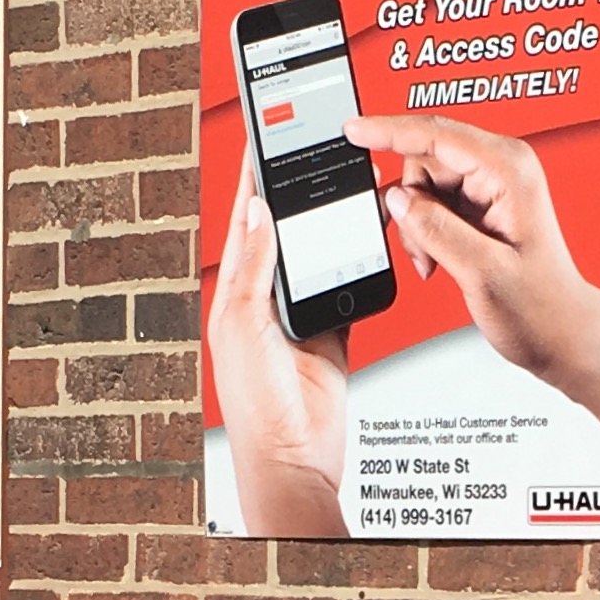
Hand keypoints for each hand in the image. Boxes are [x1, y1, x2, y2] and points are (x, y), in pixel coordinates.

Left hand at [208, 150, 350, 535]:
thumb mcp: (244, 327)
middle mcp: (265, 301)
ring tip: (340, 185)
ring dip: (327, 224)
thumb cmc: (256, 406)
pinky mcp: (331, 332)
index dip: (252, 181)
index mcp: (235, 294)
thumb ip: (254, 269)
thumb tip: (256, 213)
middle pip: (283, 232)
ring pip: (316, 254)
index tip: (262, 143)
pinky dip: (355, 263)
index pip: (244, 223)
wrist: (294, 456)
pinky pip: (345, 287)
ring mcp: (299, 316)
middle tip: (309, 152)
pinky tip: (363, 240)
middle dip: (293, 193)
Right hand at [344, 113, 599, 452]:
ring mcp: (490, 186)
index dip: (389, 130)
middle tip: (423, 249)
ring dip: (418, 225)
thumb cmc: (541, 306)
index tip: (354, 130)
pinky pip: (432, 204)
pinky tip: (439, 258)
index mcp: (510, 171)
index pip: (437, 135)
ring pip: (424, 184)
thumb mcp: (482, 271)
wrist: (561, 331)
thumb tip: (399, 199)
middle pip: (425, 160)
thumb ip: (436, 230)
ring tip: (436, 260)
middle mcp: (501, 169)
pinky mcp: (480, 205)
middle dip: (412, 205)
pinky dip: (426, 232)